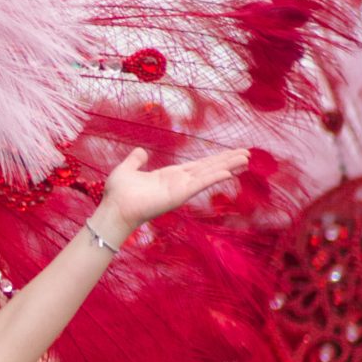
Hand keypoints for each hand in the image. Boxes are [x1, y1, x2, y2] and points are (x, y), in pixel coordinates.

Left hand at [94, 144, 249, 243]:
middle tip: (247, 154)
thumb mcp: (127, 169)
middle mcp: (179, 182)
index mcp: (170, 176)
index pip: (198, 166)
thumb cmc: (118, 194)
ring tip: (246, 159)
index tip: (230, 154)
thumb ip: (136, 160)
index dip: (215, 160)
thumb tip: (141, 152)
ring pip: (209, 174)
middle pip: (209, 168)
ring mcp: (180, 189)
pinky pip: (200, 184)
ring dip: (228, 166)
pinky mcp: (179, 196)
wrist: (114, 209)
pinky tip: (229, 173)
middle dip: (228, 161)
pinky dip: (214, 178)